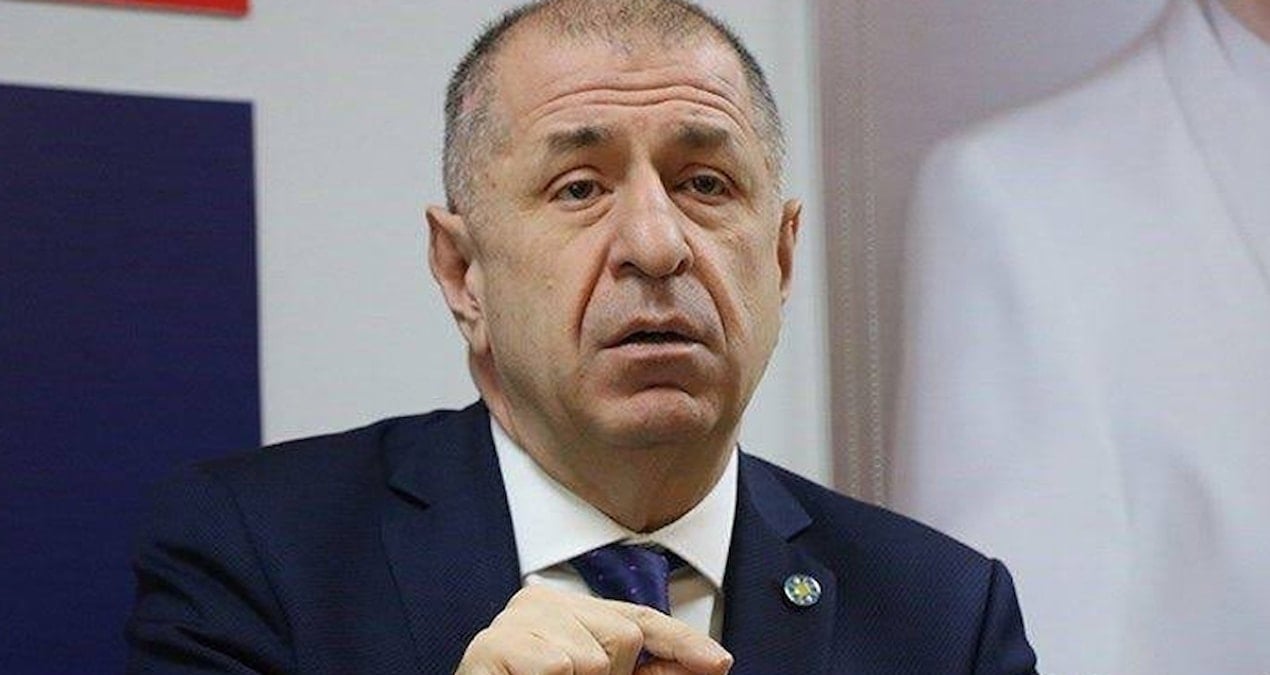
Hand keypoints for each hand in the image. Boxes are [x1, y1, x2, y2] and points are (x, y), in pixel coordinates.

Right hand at [456, 585, 732, 674]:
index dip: (682, 642)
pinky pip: (556, 667)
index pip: (638, 618)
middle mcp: (541, 602)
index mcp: (569, 610)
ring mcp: (515, 621)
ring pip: (590, 658)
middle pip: (622, 635)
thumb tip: (711, 664)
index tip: (720, 664)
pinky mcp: (491, 646)